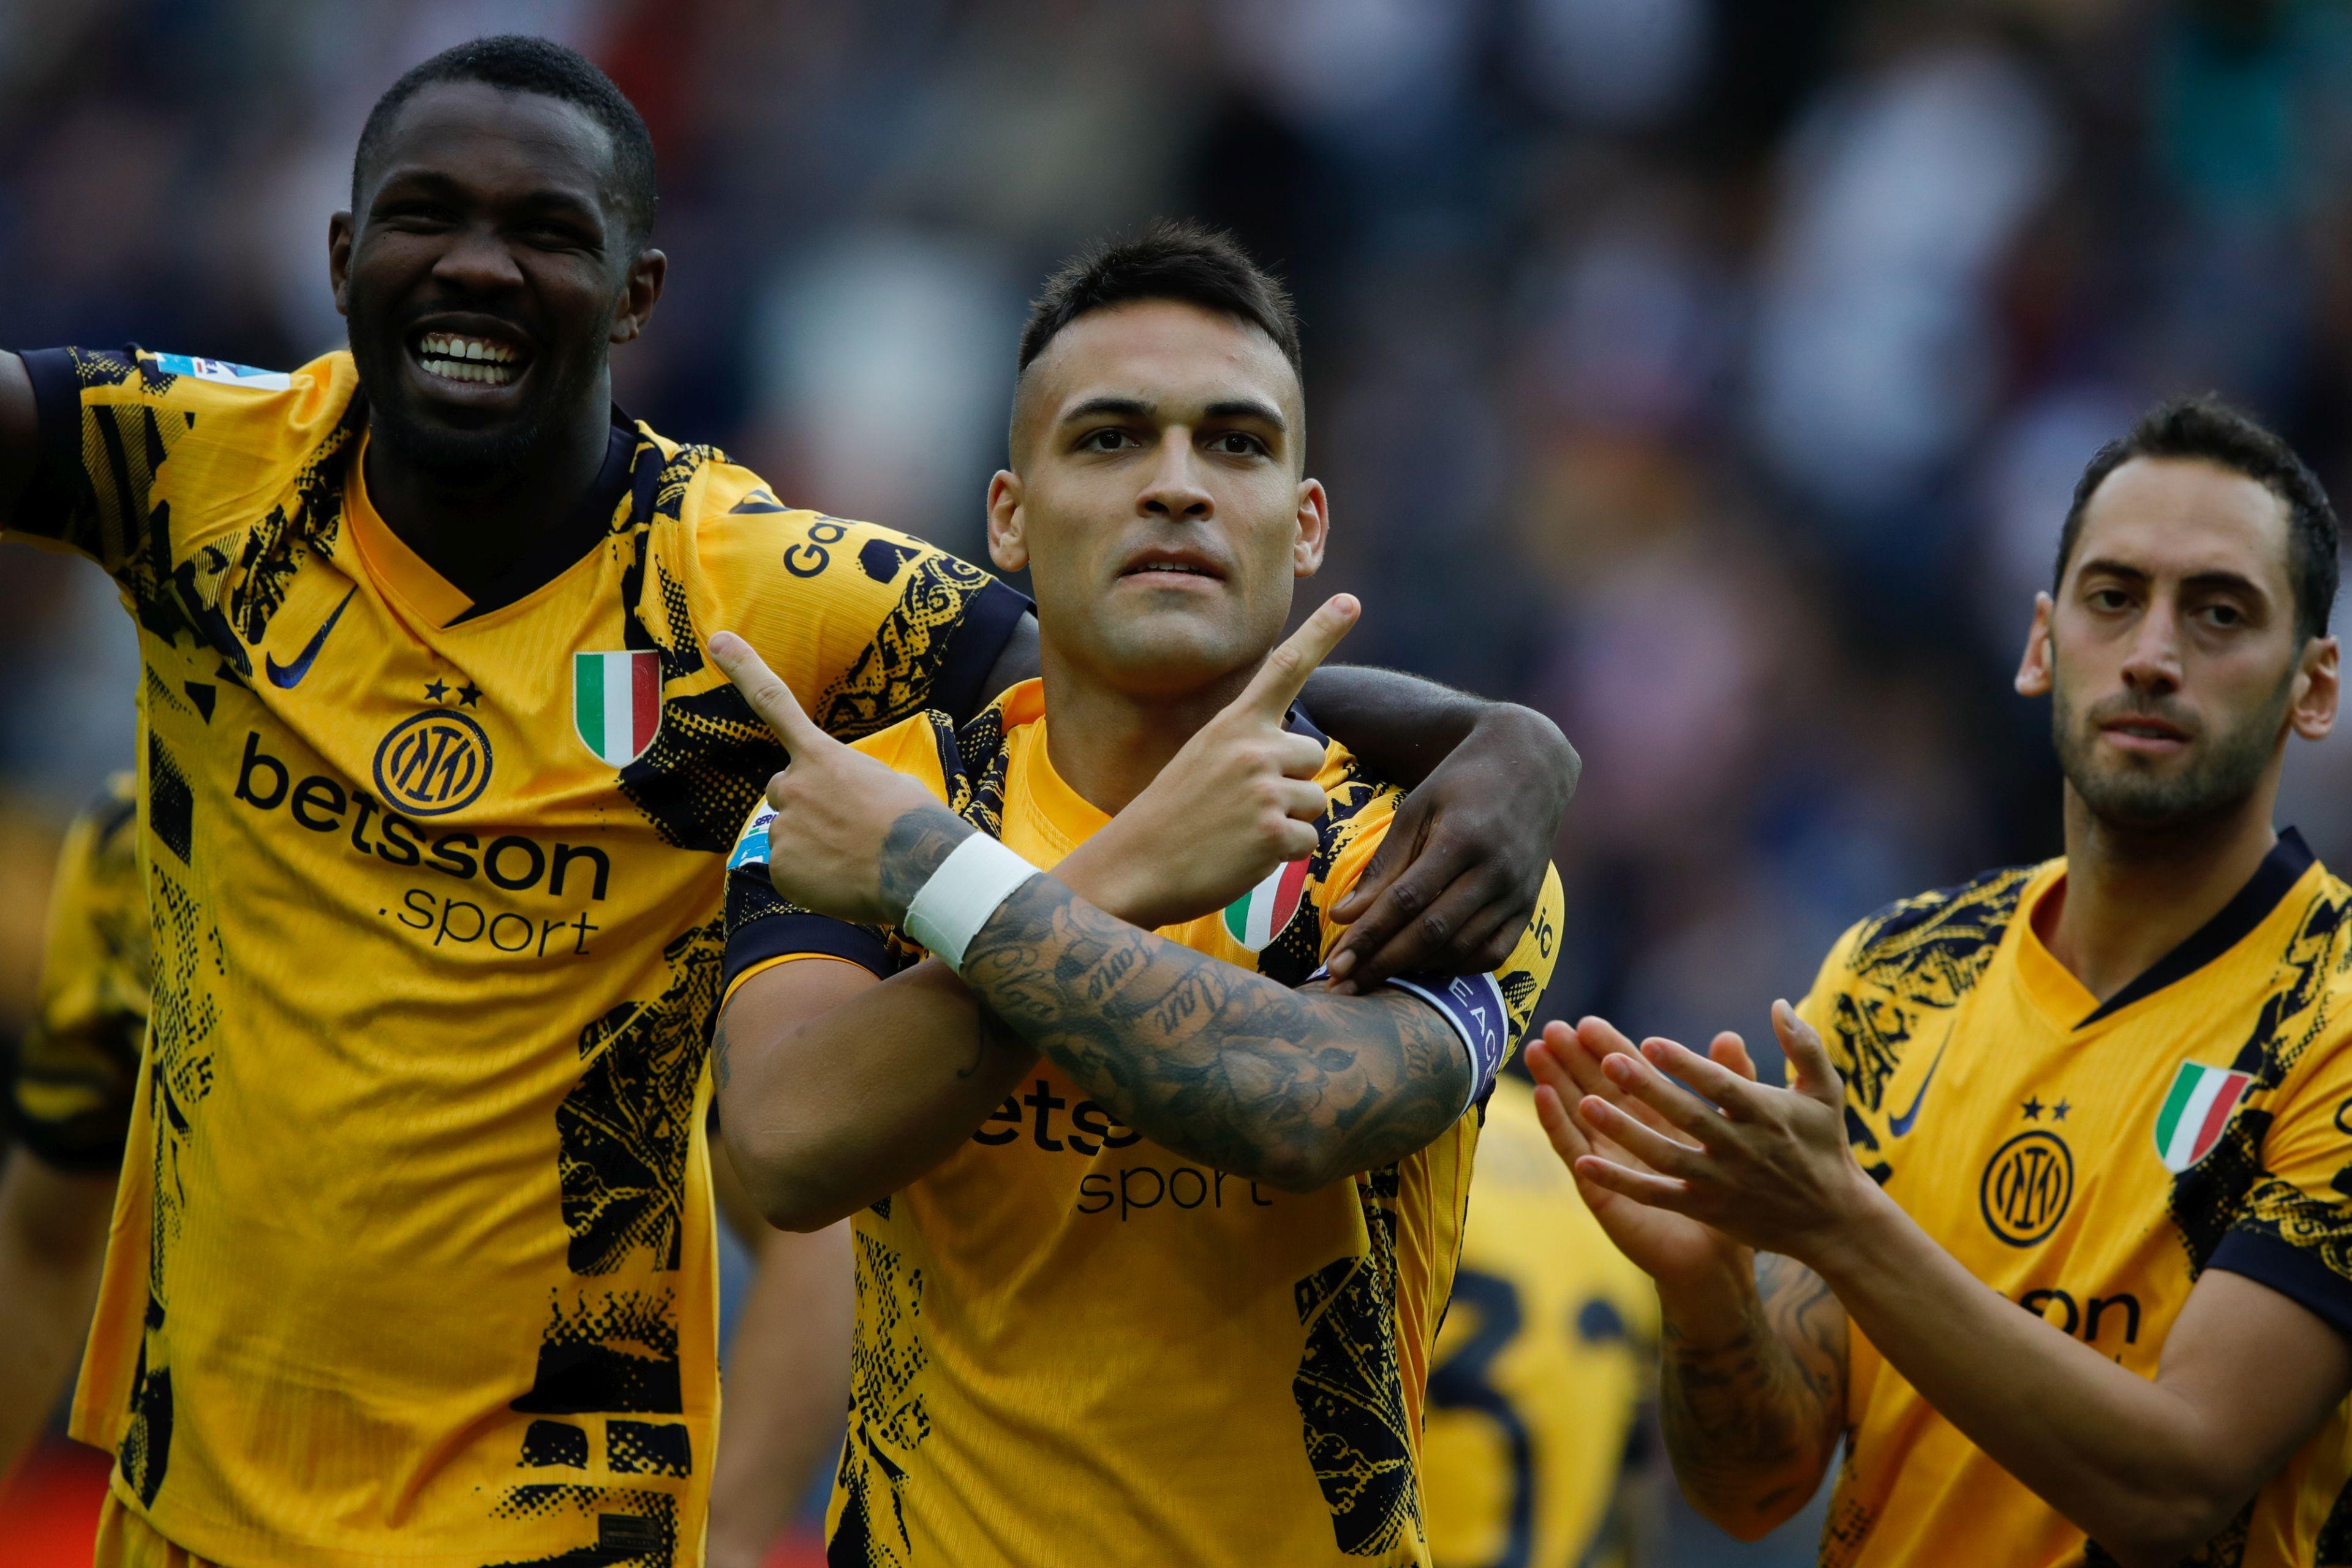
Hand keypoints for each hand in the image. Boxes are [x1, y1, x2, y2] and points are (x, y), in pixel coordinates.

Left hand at [710, 631, 972, 925]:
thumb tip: (844, 804)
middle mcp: (793, 785)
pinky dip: (810, 879)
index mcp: (822, 756)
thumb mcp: (888, 783)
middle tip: (846, 829)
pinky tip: (841, 881)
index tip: (716, 640)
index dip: (743, 669)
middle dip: (807, 806)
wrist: (920, 868)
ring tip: (853, 860)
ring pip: (789, 835)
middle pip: (784, 790)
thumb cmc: (914, 823)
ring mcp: (783, 826)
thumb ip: (850, 782)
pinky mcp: (780, 867)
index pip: (774, 703)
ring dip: (813, 846)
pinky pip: (789, 871)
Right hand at [1063, 595, 1358, 929]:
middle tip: (1241, 803)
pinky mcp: (1273, 834)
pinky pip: (1308, 842)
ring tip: (1238, 830)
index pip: (1285, 668)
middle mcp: (1253, 748)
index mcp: (1233, 725)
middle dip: (1291, 781)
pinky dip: (1283, 854)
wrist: (1133, 866)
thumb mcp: (1202, 760)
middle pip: (1312, 756)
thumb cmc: (1171, 816)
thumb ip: (1249, 746)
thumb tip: (1299, 757)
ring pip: (1314, 801)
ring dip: (1288, 821)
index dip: (1322, 632)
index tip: (1351, 601)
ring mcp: (1264, 791)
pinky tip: (1244, 854)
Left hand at [1326, 703, 1574, 990]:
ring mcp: (1517, 892)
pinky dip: (1455, 966)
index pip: (1406, 900)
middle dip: (1382, 964)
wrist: (1531, 766)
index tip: (1333, 964)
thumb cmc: (1460, 783)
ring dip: (1414, 971)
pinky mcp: (1530, 907)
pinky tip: (1422, 967)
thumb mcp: (1415, 810)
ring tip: (1373, 978)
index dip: (1368, 936)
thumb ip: (1382, 866)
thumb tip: (1342, 916)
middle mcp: (1495, 871)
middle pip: (1432, 932)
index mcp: (1462, 839)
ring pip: (1461, 948)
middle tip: (1342, 987)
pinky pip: (1492, 953)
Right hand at [1527, 1017, 1753, 1293]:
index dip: (1606, 1048)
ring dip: (1555, 1082)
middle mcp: (1626, 1136)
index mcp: (1656, 1118)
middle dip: (1571, 1058)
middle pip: (1593, 1087)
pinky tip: (1543, 1096)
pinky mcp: (1600, 1189)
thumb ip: (1731, 1084)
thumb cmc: (1730, 1197)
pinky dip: (1557, 1123)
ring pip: (1576, 1113)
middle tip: (1552, 1028)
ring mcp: (1609, 1162)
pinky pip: (1575, 1152)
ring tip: (1537, 1051)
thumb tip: (1730, 1036)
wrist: (1719, 1259)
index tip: (1588, 1022)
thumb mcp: (1734, 1132)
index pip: (1627, 1075)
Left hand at [1562, 1000, 1876, 1268]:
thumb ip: (1803, 1045)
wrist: (1834, 1220)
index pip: (1720, 1086)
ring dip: (1624, 1132)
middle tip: (1608, 1062)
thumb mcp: (1825, 1092)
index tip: (1650, 1042)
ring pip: (1665, 1155)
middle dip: (1647, 1090)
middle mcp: (1741, 1148)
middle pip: (1686, 1117)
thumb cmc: (1825, 1146)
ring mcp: (1721, 1181)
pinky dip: (1622, 1183)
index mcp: (1766, 1114)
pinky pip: (1657, 1195)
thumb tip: (1779, 1003)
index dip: (1686, 1064)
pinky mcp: (1706, 1208)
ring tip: (1585, 1105)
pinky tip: (1584, 1164)